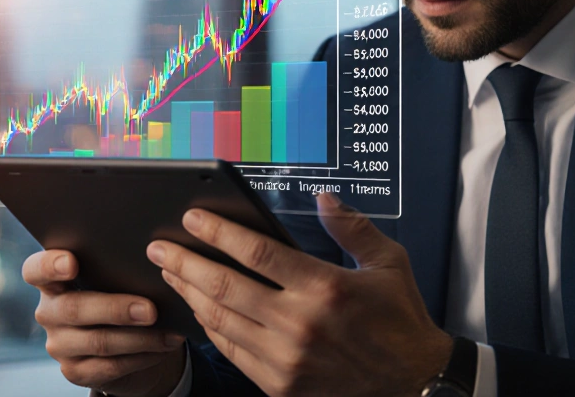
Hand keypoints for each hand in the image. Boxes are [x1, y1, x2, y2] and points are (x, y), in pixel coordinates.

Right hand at [22, 249, 187, 396]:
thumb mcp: (115, 276)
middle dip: (116, 309)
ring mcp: (59, 344)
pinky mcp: (75, 371)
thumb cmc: (121, 292)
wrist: (125, 339)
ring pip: (98, 341)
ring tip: (169, 333)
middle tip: (150, 310)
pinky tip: (163, 347)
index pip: (36, 269)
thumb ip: (120, 265)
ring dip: (139, 338)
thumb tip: (158, 257)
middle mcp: (49, 312)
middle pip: (74, 309)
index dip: (50, 265)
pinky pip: (110, 366)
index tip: (72, 263)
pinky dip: (142, 356)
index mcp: (53, 280)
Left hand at [148, 193, 451, 396]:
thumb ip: (352, 227)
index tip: (193, 218)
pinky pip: (232, 352)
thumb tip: (324, 197)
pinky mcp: (281, 385)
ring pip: (221, 321)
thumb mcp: (389, 263)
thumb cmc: (400, 321)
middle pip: (226, 287)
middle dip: (186, 263)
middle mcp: (300, 324)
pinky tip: (200, 310)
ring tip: (171, 275)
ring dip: (190, 295)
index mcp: (326, 288)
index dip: (219, 232)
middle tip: (161, 248)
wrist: (413, 383)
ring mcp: (287, 359)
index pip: (257, 253)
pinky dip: (210, 328)